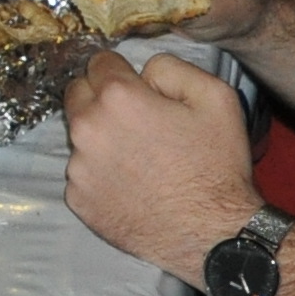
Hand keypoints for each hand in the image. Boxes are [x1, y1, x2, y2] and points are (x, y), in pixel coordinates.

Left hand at [63, 50, 260, 285]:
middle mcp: (87, 128)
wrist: (211, 233)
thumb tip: (142, 71)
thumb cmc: (217, 165)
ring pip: (80, 136)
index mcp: (117, 98)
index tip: (137, 88)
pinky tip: (130, 184)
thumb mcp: (215, 97)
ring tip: (137, 158)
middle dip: (101, 98)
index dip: (121, 71)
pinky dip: (99, 174)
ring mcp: (78, 167)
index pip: (98, 62)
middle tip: (135, 119)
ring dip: (100, 138)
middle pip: (77, 94)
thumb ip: (172, 68)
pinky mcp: (77, 199)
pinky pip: (81, 173)